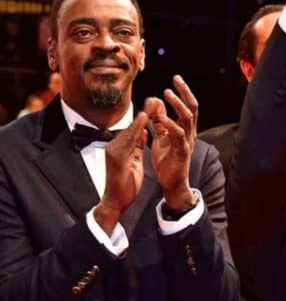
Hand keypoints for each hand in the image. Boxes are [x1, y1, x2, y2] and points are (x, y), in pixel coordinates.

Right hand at [95, 112, 148, 234]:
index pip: (134, 129)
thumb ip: (136, 146)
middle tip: (156, 99)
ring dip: (141, 118)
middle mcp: (114, 146)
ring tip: (152, 105)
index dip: (145, 117)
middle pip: (132, 126)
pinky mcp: (116, 158)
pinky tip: (143, 122)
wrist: (115, 202)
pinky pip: (127, 141)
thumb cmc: (125, 183)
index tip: (156, 104)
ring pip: (129, 131)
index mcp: (120, 147)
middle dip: (144, 113)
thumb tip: (141, 132)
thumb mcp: (133, 160)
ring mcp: (113, 151)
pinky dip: (135, 130)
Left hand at [145, 75, 196, 210]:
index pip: (187, 106)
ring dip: (177, 105)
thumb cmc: (167, 161)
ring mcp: (187, 142)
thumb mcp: (162, 138)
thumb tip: (155, 106)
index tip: (176, 79)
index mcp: (185, 129)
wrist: (172, 183)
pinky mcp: (182, 152)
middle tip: (176, 79)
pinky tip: (161, 118)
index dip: (183, 92)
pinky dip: (170, 124)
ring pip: (188, 118)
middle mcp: (189, 133)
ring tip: (167, 93)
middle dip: (185, 92)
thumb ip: (160, 123)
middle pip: (192, 108)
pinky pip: (178, 135)